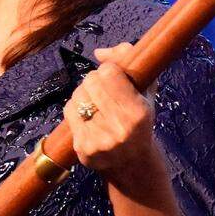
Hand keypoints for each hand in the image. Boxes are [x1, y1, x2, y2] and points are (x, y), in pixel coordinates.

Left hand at [63, 43, 158, 183]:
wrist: (132, 162)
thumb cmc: (139, 119)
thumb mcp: (145, 89)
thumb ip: (128, 60)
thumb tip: (99, 53)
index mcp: (138, 113)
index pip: (109, 72)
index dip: (110, 71)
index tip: (115, 79)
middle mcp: (120, 129)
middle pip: (91, 81)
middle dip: (95, 81)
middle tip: (104, 92)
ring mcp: (100, 141)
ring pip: (77, 95)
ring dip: (84, 95)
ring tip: (96, 105)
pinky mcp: (84, 149)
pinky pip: (69, 111)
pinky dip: (75, 108)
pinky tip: (87, 116)